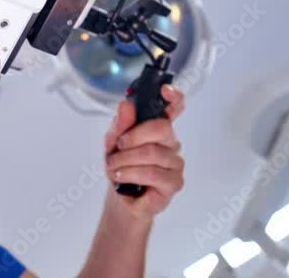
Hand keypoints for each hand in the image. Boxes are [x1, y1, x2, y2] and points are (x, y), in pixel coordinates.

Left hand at [103, 85, 185, 221]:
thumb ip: (120, 124)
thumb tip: (126, 105)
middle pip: (162, 128)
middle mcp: (171, 143)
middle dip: (133, 136)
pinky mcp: (174, 183)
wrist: (121, 199)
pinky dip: (130, 174)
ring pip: (153, 153)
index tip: (165, 90)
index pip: (174, 107)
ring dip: (125, 160)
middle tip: (119, 146)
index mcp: (158, 128)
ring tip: (115, 166)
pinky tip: (122, 177)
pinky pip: (153, 174)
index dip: (173, 96)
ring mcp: (175, 163)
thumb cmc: (121, 167)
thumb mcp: (113, 142)